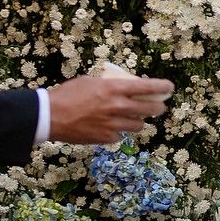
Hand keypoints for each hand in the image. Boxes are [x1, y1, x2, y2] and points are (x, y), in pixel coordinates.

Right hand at [45, 72, 174, 144]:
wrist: (49, 116)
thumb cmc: (67, 94)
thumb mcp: (90, 82)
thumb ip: (109, 85)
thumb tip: (122, 87)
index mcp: (115, 89)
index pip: (147, 87)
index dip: (162, 87)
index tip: (170, 87)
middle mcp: (118, 106)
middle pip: (151, 109)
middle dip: (158, 108)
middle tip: (158, 107)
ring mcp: (113, 124)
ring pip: (139, 125)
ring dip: (137, 122)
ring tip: (130, 119)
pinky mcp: (106, 138)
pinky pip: (121, 137)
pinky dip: (118, 133)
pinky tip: (109, 129)